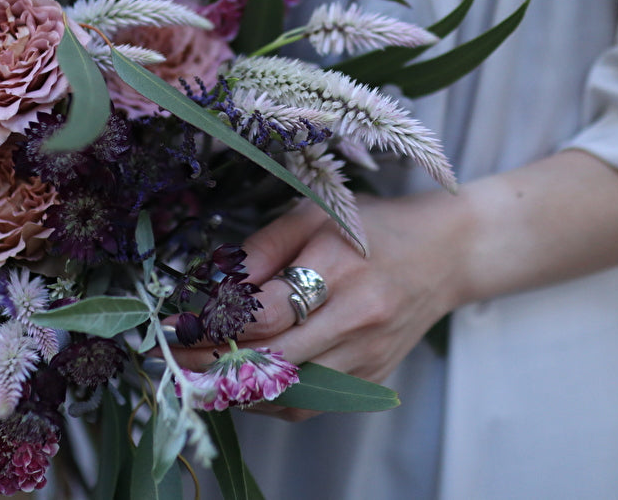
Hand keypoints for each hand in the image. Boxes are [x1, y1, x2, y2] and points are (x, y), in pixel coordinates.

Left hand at [171, 192, 469, 419]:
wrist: (448, 253)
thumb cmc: (373, 226)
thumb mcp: (312, 214)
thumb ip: (260, 249)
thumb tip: (211, 287)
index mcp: (338, 268)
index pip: (263, 314)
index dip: (210, 326)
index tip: (170, 328)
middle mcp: (355, 319)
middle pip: (269, 361)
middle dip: (209, 364)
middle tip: (170, 358)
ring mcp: (367, 356)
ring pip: (287, 394)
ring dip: (233, 389)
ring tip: (196, 374)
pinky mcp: (372, 378)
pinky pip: (309, 404)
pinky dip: (269, 399)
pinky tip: (244, 381)